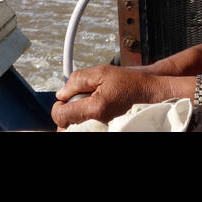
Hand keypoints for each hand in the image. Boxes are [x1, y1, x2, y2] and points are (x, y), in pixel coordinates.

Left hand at [51, 65, 178, 129]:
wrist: (143, 91)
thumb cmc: (125, 81)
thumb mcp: (100, 72)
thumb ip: (77, 81)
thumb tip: (62, 94)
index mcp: (94, 108)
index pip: (62, 116)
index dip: (58, 107)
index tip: (63, 99)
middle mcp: (97, 122)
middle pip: (66, 127)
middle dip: (66, 113)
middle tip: (73, 102)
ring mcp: (102, 127)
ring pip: (75, 129)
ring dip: (74, 118)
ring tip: (83, 105)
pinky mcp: (105, 129)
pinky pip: (85, 128)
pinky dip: (83, 121)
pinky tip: (89, 110)